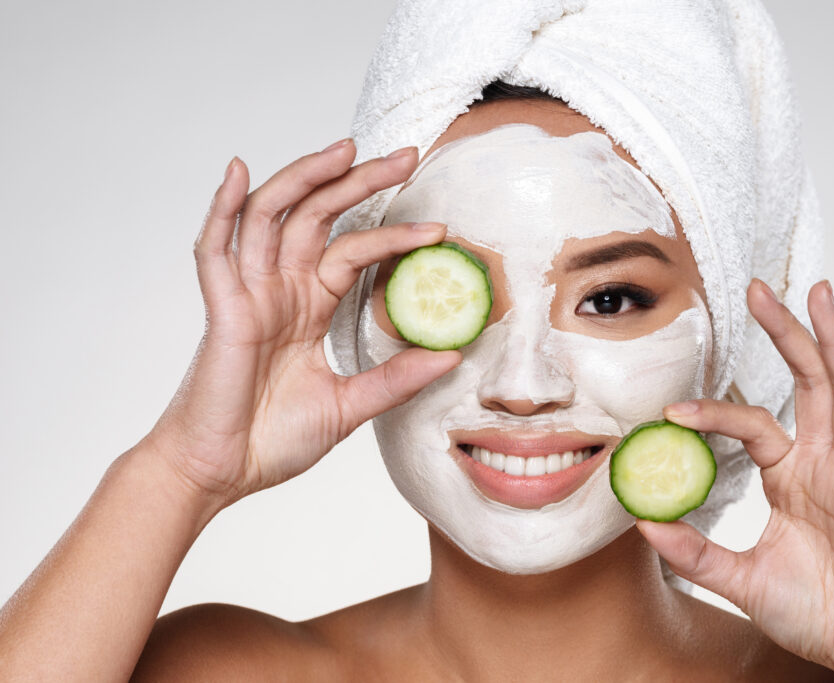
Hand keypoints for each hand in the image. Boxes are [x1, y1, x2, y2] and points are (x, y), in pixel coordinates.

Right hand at [144, 141, 460, 508]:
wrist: (223, 473)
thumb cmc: (274, 439)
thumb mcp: (350, 405)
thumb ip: (395, 379)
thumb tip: (451, 355)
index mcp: (308, 306)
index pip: (353, 250)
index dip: (392, 233)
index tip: (439, 230)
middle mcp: (279, 289)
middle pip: (318, 216)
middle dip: (358, 182)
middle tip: (406, 155)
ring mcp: (249, 294)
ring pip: (273, 216)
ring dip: (305, 177)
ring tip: (346, 149)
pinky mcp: (222, 310)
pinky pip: (215, 250)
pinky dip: (223, 208)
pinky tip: (240, 172)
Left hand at [637, 279, 833, 680]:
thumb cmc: (813, 611)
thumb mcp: (738, 577)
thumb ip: (693, 551)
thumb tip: (643, 523)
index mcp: (793, 475)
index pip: (752, 422)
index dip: (715, 410)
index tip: (672, 408)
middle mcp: (826, 462)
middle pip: (807, 380)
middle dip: (784, 332)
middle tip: (757, 288)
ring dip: (832, 339)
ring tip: (817, 292)